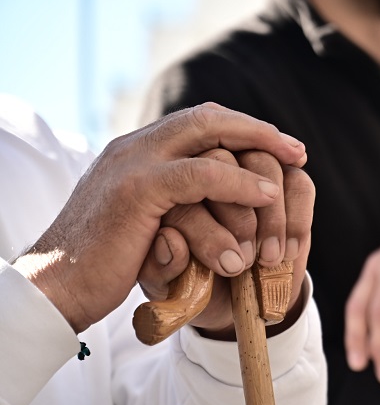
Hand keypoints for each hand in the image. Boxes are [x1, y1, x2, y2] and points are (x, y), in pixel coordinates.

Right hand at [12, 103, 306, 333]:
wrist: (59, 287)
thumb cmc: (107, 263)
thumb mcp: (147, 223)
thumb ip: (176, 203)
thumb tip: (214, 201)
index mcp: (137, 151)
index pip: (197, 122)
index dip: (241, 130)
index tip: (279, 147)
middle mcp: (134, 146)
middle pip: (208, 118)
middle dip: (258, 133)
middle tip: (296, 151)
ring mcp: (133, 162)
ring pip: (208, 140)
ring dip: (254, 162)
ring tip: (282, 188)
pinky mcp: (136, 190)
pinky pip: (200, 176)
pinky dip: (238, 185)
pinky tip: (265, 198)